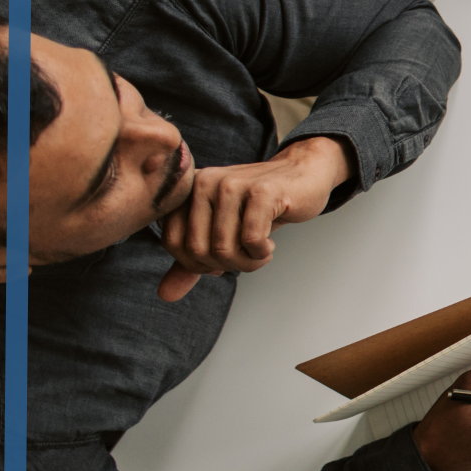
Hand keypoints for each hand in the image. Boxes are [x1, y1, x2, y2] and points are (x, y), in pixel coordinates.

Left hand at [157, 136, 351, 301]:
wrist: (303, 175)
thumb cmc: (261, 205)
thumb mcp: (223, 231)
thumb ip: (192, 261)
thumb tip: (166, 294)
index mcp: (189, 190)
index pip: (173, 242)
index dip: (197, 264)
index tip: (221, 260)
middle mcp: (205, 182)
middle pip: (198, 249)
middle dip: (225, 266)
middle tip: (246, 260)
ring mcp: (232, 184)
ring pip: (224, 247)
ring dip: (246, 263)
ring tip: (260, 254)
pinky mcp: (262, 191)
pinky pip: (251, 239)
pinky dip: (261, 253)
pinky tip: (269, 246)